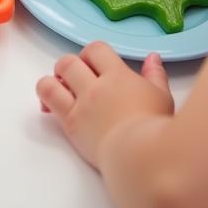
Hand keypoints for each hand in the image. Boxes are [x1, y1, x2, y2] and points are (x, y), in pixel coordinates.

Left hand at [37, 42, 173, 168]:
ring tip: (61, 89)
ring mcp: (81, 104)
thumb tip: (152, 58)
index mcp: (118, 76)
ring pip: (53, 78)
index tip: (94, 66)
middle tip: (76, 79)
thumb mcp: (161, 97)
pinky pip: (49, 98)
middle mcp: (96, 86)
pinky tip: (50, 106)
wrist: (142, 158)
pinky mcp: (71, 123)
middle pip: (69, 61)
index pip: (95, 49)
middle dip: (69, 66)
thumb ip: (155, 74)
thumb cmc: (156, 129)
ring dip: (53, 80)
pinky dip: (46, 97)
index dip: (91, 54)